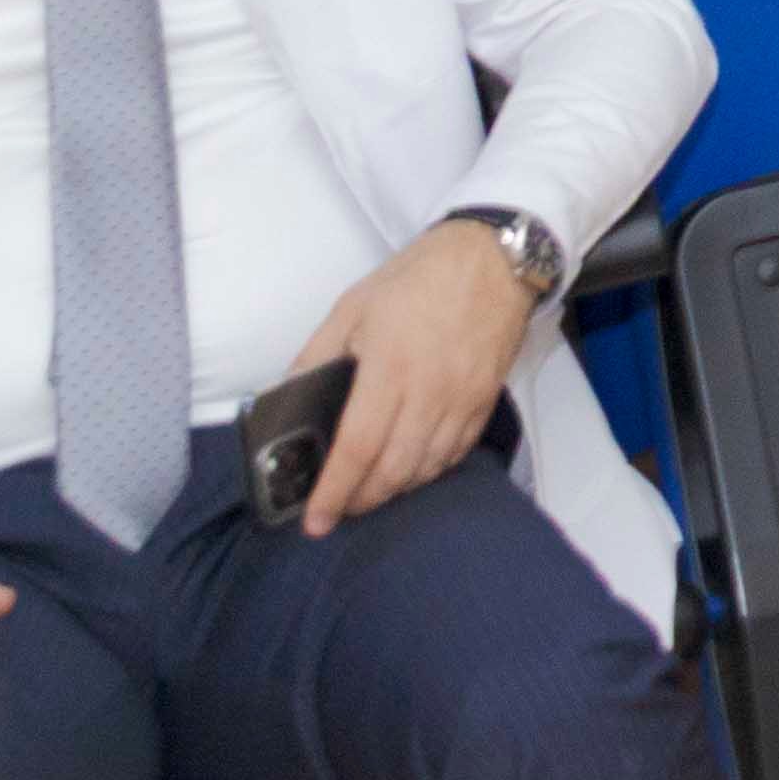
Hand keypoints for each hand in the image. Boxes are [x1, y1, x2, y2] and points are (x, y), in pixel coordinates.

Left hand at [280, 224, 540, 536]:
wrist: (493, 258)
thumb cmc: (417, 278)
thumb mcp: (352, 305)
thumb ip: (316, 354)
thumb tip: (286, 398)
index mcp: (389, 368)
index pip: (357, 447)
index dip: (334, 491)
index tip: (316, 521)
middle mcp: (429, 392)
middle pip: (393, 470)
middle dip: (361, 499)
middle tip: (339, 507)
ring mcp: (462, 400)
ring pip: (426, 469)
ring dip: (394, 489)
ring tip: (370, 491)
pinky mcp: (485, 401)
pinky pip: (455, 453)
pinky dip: (429, 471)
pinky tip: (411, 469)